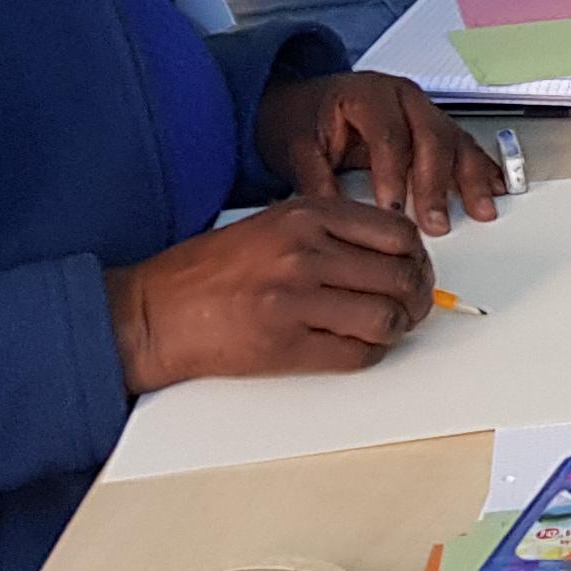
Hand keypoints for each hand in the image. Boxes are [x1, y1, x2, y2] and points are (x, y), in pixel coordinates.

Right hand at [105, 196, 434, 393]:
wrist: (153, 313)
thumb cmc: (210, 272)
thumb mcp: (273, 226)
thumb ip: (332, 232)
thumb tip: (398, 256)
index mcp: (305, 216)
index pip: (399, 234)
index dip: (417, 259)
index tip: (413, 271)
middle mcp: (304, 251)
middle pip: (402, 278)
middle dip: (416, 299)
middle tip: (409, 309)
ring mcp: (295, 298)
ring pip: (388, 318)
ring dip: (395, 330)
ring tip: (381, 330)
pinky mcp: (286, 344)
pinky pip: (358, 354)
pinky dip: (368, 355)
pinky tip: (354, 347)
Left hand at [256, 71, 503, 234]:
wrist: (310, 105)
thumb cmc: (306, 120)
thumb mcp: (298, 146)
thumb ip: (314, 180)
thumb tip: (332, 215)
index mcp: (368, 94)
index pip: (388, 135)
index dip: (392, 175)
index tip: (391, 211)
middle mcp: (403, 98)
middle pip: (431, 137)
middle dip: (436, 184)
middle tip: (434, 221)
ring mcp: (425, 110)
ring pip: (456, 140)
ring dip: (470, 178)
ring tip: (479, 210)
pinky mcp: (438, 126)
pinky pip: (467, 145)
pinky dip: (482, 169)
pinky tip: (494, 189)